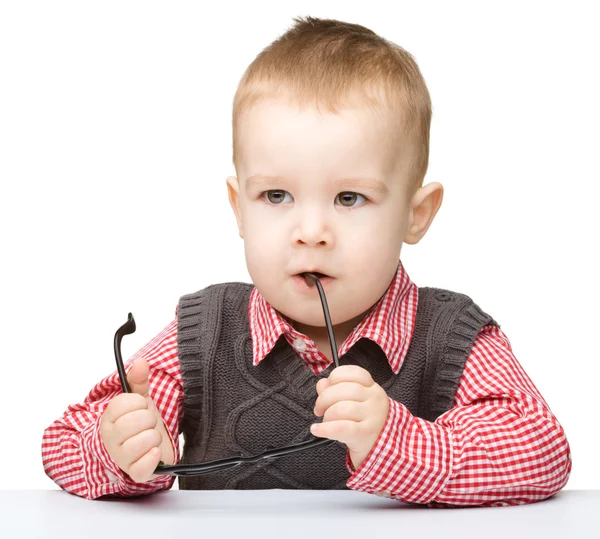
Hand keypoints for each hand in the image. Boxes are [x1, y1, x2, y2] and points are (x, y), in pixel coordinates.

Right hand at [99, 357, 174, 482]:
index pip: (125, 403)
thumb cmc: (141, 424)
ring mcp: (121, 458)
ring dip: (154, 437)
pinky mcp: (135, 473)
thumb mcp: (140, 400)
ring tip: (150, 438)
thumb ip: (138, 381)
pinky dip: (153, 457)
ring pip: (144, 441)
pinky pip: (144, 467)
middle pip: (136, 421)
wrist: (151, 448)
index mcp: (108, 419)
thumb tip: (140, 362)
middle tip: (147, 424)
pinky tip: (154, 452)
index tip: (140, 407)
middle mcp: (110, 439)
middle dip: (149, 419)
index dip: (139, 403)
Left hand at [311, 365, 389, 469]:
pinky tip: (316, 430)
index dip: (334, 377)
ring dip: (327, 416)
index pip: (353, 373)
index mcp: (372, 387)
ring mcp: (373, 417)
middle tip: (319, 409)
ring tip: (325, 422)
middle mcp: (375, 399)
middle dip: (324, 399)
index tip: (327, 387)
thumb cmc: (364, 421)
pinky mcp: (365, 435)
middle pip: (343, 390)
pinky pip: (341, 428)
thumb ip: (335, 389)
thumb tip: (322, 384)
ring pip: (341, 409)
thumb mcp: (354, 402)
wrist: (383, 447)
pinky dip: (324, 429)